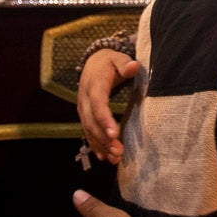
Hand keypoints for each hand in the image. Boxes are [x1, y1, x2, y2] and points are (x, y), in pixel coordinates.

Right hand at [77, 50, 138, 164]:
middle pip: (91, 121)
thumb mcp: (118, 58)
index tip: (114, 134)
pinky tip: (103, 157)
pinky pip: (87, 131)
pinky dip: (95, 145)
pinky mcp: (84, 115)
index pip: (98, 104)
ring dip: (100, 145)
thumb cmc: (109, 62)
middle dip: (103, 138)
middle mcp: (85, 99)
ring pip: (88, 129)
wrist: (93, 62)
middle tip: (118, 152)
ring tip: (114, 158)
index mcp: (94, 85)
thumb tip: (133, 67)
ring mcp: (83, 108)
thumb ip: (125, 63)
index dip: (104, 119)